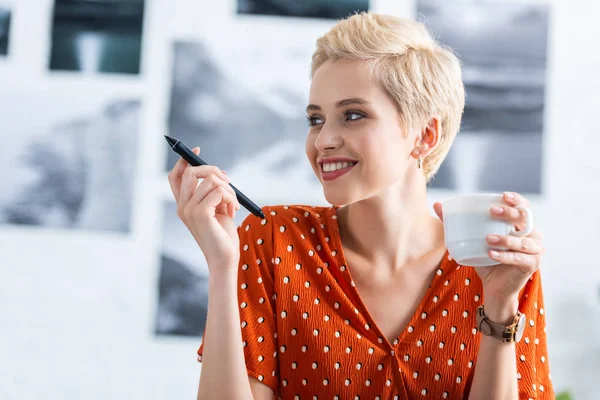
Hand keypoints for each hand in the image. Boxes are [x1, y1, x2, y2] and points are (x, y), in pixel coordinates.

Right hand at [168, 147, 240, 271]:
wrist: (225, 259)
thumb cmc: (223, 236)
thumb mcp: (217, 210)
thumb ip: (212, 193)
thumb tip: (218, 173)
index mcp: (183, 205)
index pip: (175, 176)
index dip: (184, 160)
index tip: (198, 150)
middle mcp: (182, 207)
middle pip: (191, 172)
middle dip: (213, 170)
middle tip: (228, 181)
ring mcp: (189, 210)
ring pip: (210, 180)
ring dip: (229, 189)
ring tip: (233, 205)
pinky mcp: (200, 213)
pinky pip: (219, 191)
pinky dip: (232, 198)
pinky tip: (233, 212)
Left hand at [434, 192, 544, 317]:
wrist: (492, 286)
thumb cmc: (485, 258)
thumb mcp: (470, 239)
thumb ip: (455, 222)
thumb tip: (437, 204)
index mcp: (520, 225)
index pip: (523, 207)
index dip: (516, 200)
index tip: (502, 196)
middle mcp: (532, 235)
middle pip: (526, 219)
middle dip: (510, 213)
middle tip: (491, 212)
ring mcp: (535, 250)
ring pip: (524, 241)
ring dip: (506, 238)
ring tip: (488, 239)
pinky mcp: (531, 265)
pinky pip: (519, 258)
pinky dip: (505, 255)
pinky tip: (491, 254)